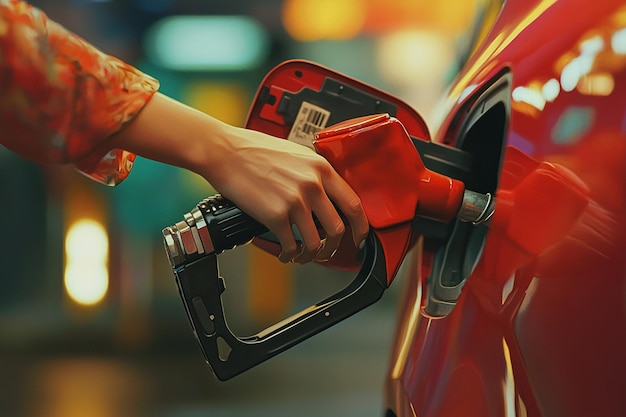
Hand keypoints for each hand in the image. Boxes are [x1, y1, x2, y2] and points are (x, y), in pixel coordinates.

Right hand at [201, 125, 368, 262]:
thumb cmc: (255, 149)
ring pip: (316, 242)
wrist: (225, 151)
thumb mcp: (297, 153)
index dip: (361, 227)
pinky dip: (289, 255)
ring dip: (312, 255)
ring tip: (304, 256)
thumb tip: (328, 193)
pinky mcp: (275, 215)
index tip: (359, 237)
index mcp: (321, 168)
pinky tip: (286, 254)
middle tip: (329, 251)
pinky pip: (291, 245)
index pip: (354, 204)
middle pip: (337, 229)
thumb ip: (315, 172)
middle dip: (335, 247)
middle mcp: (312, 185)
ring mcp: (294, 201)